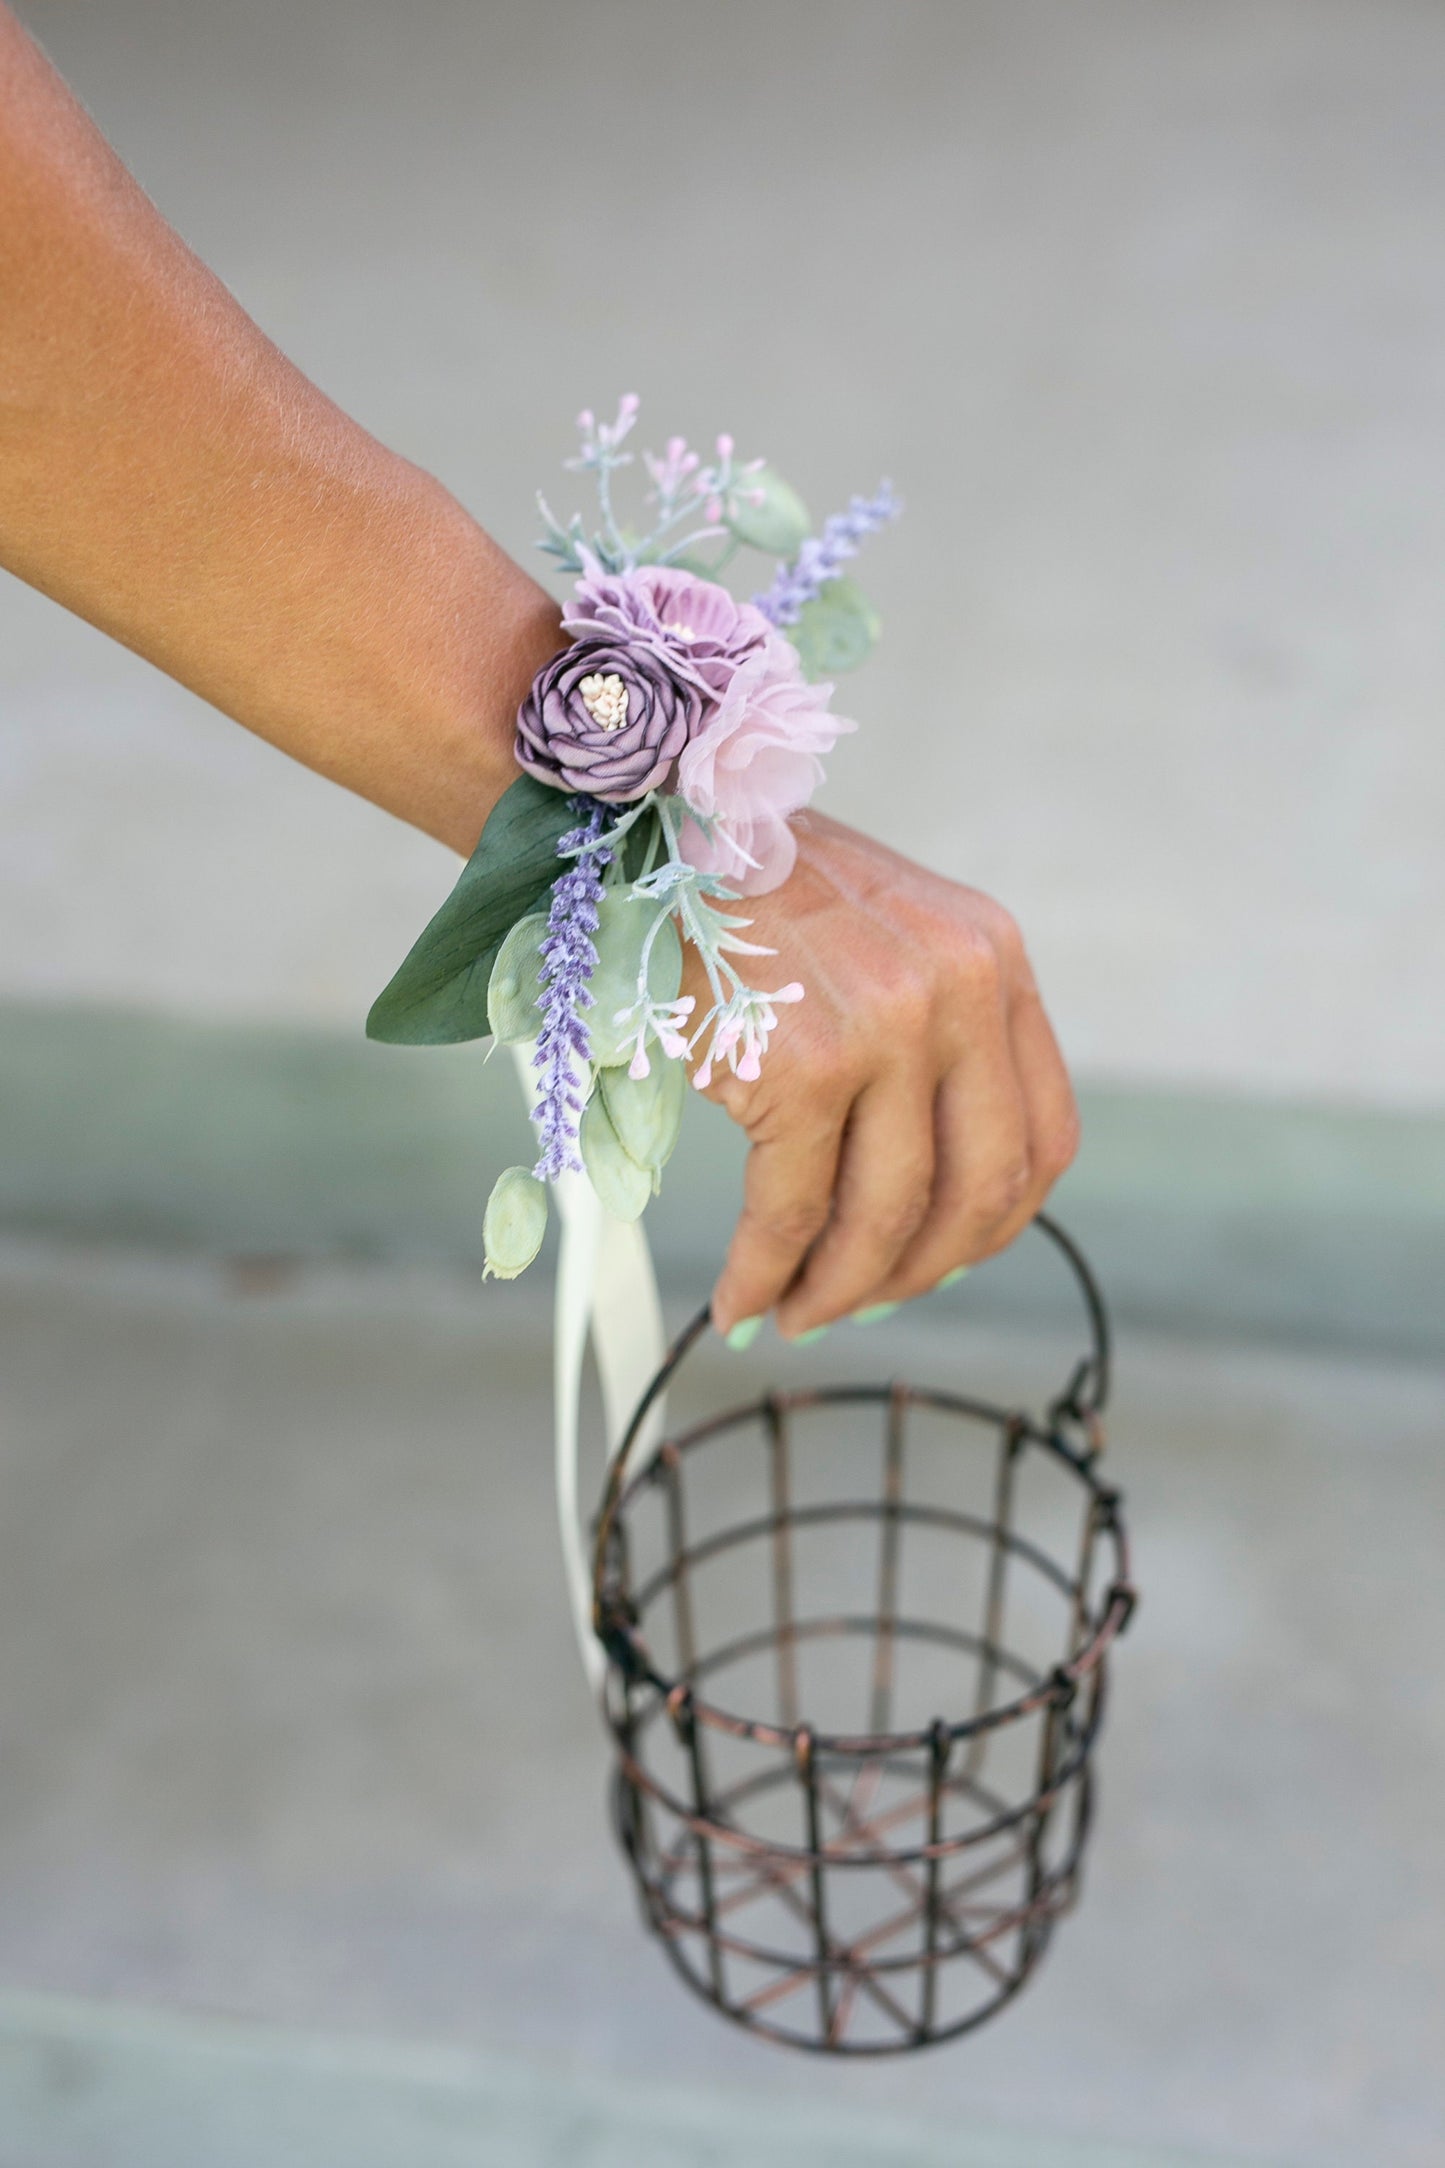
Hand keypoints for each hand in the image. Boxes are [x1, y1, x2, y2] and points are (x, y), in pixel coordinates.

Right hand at [692, 813, 1079, 1337]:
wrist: (650, 827)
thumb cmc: (752, 891)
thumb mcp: (884, 936)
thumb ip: (928, 1037)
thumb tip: (921, 1197)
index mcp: (993, 962)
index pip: (1045, 1136)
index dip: (997, 1224)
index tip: (942, 1260)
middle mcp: (958, 992)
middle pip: (980, 1190)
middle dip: (921, 1273)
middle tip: (861, 1303)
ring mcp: (885, 1030)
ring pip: (885, 1215)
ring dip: (839, 1291)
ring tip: (796, 1312)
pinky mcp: (801, 1065)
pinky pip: (790, 1211)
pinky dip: (763, 1274)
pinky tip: (740, 1298)